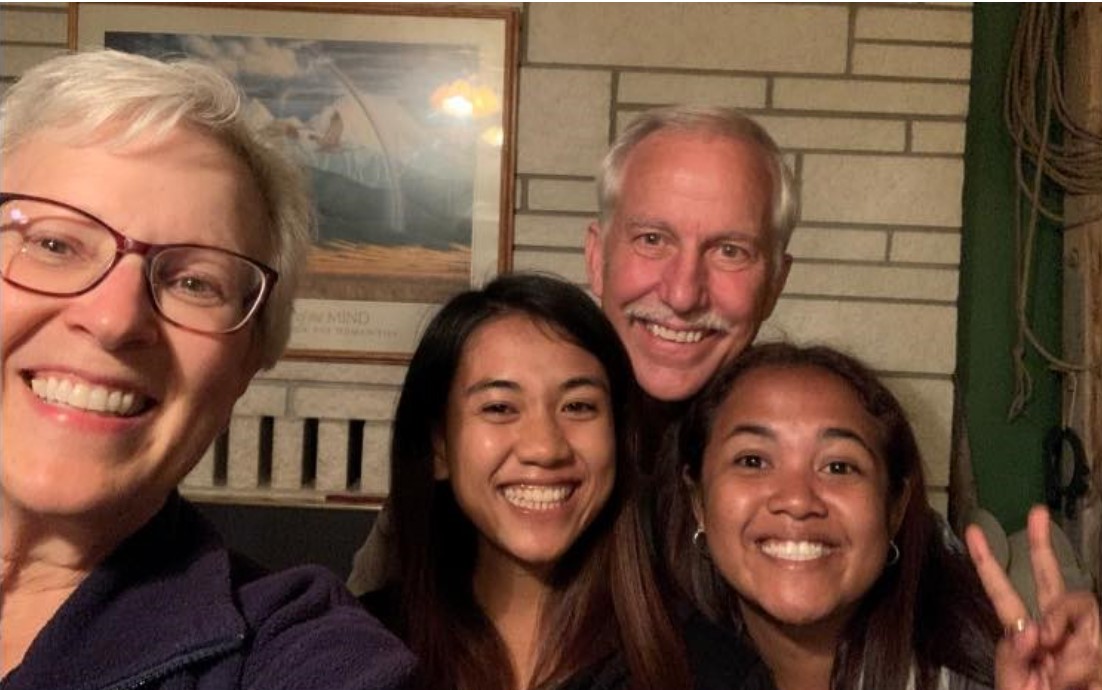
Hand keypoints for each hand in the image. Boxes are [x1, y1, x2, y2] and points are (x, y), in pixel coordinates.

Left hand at [966, 506, 1100, 689]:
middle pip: (1053, 584)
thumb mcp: (1013, 688)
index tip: (975, 531)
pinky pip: (1094, 645)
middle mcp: (1060, 637)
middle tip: (1036, 512)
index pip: (1006, 597)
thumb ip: (1012, 658)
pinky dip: (1079, 665)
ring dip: (1063, 632)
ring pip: (1078, 606)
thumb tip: (1032, 629)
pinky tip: (1072, 682)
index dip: (989, 565)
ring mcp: (1089, 644)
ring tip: (1055, 677)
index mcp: (1026, 642)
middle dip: (1043, 546)